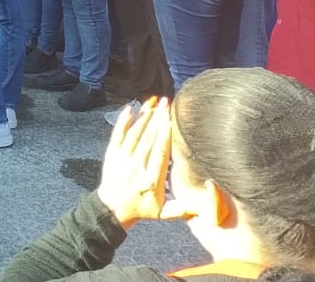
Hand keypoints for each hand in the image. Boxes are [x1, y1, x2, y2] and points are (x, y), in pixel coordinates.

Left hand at [95, 97, 185, 228]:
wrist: (112, 209)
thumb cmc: (141, 209)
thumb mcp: (163, 213)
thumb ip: (181, 209)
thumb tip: (202, 207)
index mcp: (151, 179)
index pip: (159, 152)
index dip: (165, 134)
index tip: (171, 118)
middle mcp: (136, 166)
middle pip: (148, 138)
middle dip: (158, 119)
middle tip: (167, 102)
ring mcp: (123, 158)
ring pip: (134, 133)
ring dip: (145, 116)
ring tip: (155, 102)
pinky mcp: (112, 154)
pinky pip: (118, 134)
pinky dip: (123, 120)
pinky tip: (131, 108)